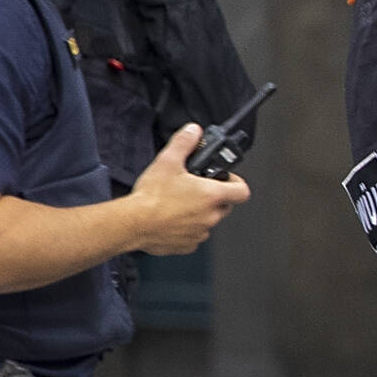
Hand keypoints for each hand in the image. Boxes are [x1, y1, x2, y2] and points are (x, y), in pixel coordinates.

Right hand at [118, 123, 257, 257]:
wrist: (133, 223)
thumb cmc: (151, 197)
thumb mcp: (168, 161)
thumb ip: (184, 143)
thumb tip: (193, 131)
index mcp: (212, 195)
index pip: (242, 191)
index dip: (237, 182)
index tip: (226, 179)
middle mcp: (210, 216)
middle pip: (225, 205)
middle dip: (214, 196)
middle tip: (197, 188)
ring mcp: (200, 232)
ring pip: (208, 221)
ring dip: (199, 213)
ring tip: (180, 203)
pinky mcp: (187, 245)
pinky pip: (194, 235)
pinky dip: (187, 228)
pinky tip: (171, 218)